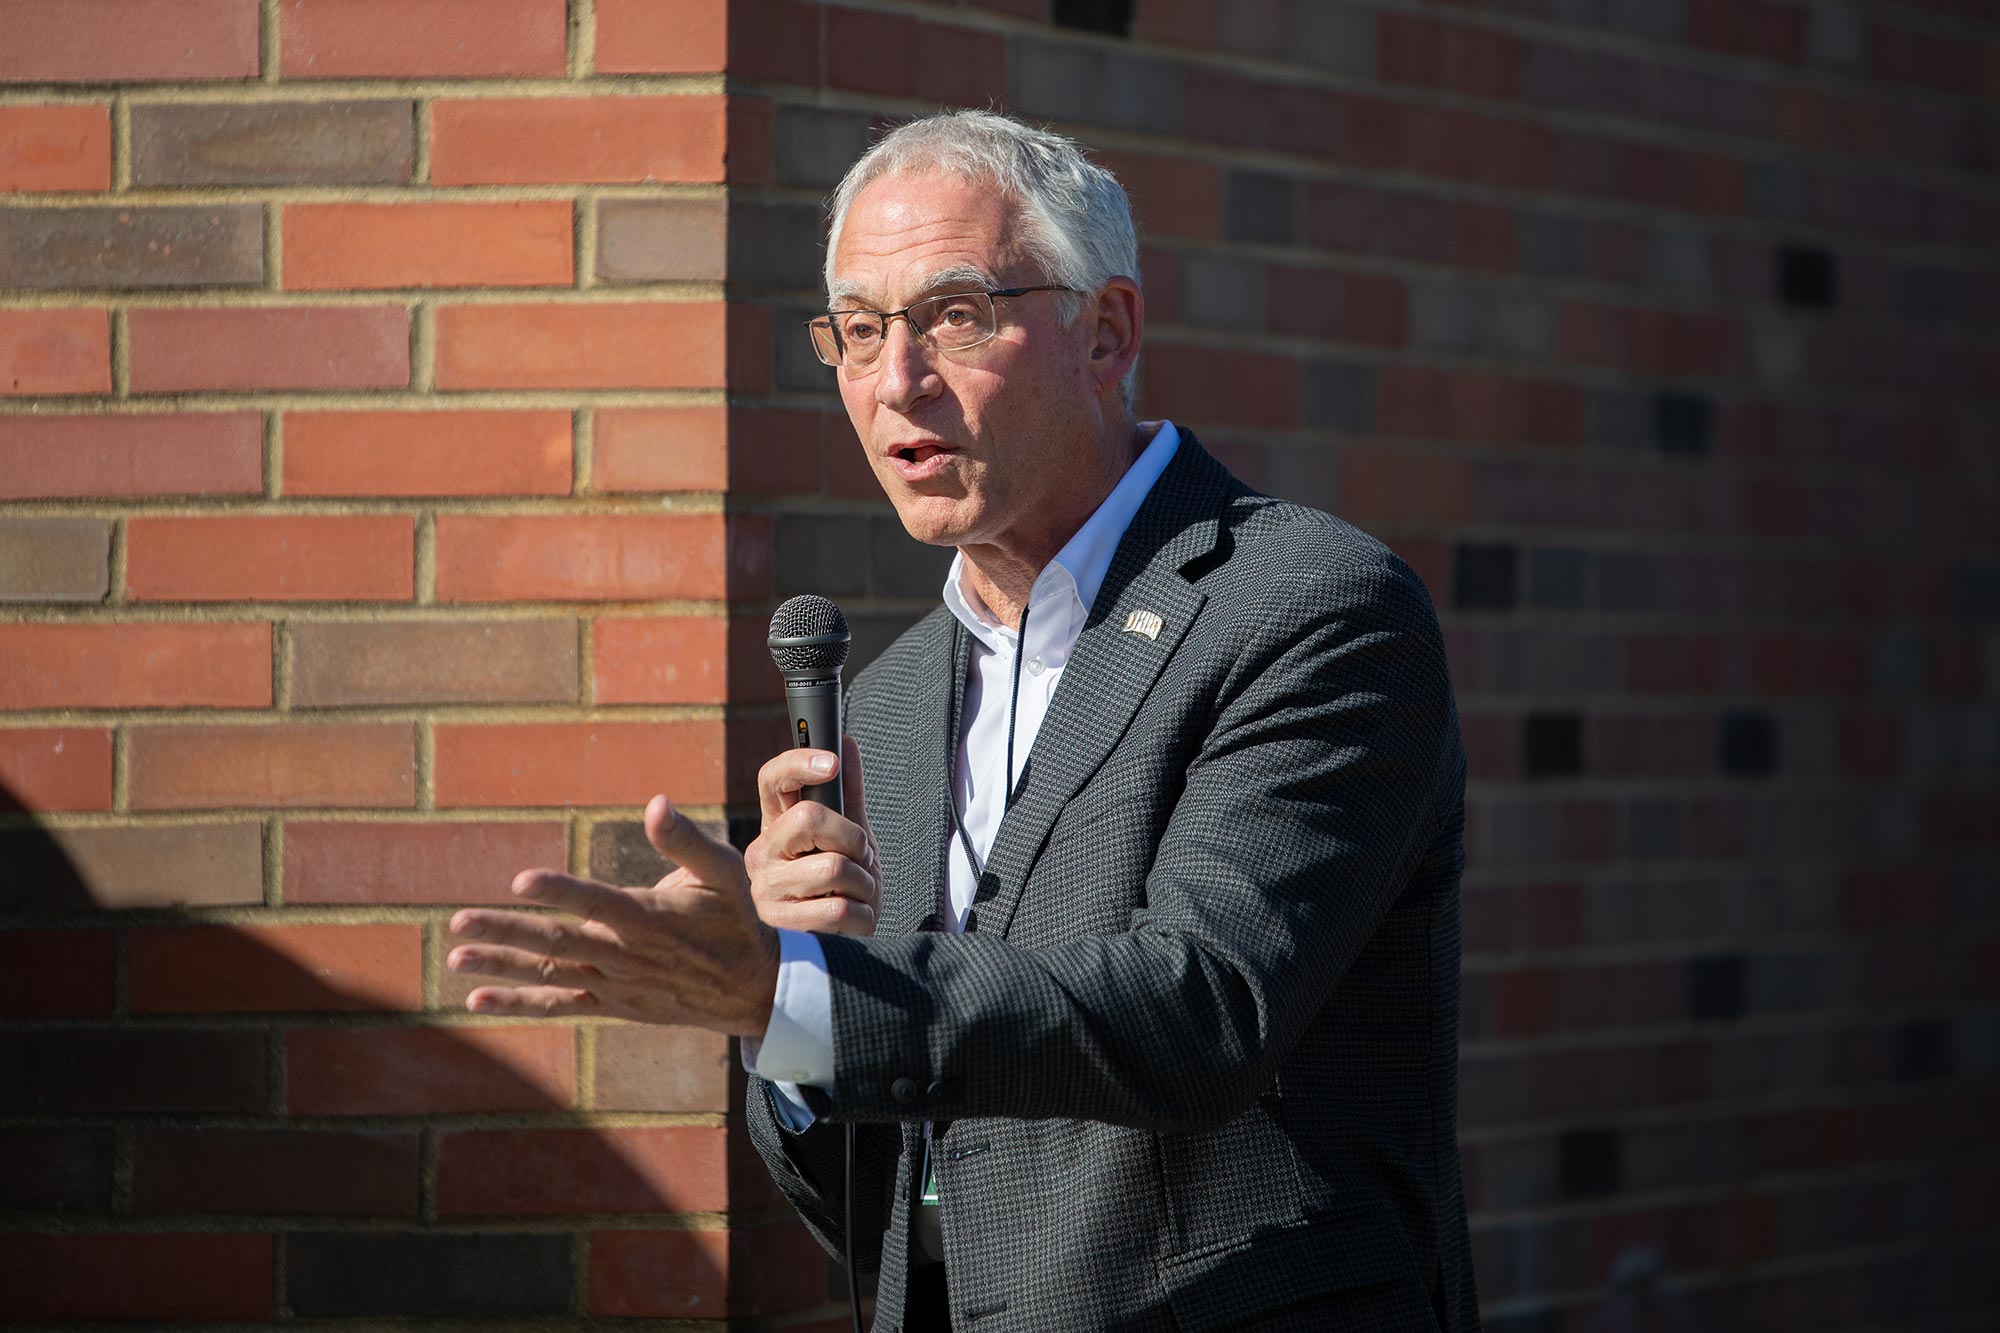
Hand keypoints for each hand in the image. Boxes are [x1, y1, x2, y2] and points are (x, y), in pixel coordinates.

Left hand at [446, 796, 778, 1036]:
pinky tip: (478, 999)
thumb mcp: (726, 872)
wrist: (755, 989)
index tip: (520, 880)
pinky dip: (519, 1003)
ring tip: (457, 956)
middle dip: (506, 931)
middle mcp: (626, 955)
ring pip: (550, 974)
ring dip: (501, 966)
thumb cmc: (738, 920)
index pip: (597, 902)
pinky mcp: (613, 1005)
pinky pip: (560, 1004)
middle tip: (458, 921)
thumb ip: (686, 841)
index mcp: (649, 918)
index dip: (560, 891)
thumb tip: (656, 803)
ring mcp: (616, 985)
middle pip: (558, 943)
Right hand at [744, 734, 880, 936]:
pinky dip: (863, 912)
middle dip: (853, 837)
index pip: (771, 779)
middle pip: (808, 819)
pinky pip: (838, 909)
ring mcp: (766, 889)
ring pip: (832, 867)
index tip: (831, 763)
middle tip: (860, 854)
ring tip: (858, 890)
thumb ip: (847, 792)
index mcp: (775, 823)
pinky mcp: (781, 924)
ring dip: (864, 881)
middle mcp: (761, 852)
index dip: (798, 764)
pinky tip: (856, 915)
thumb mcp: (850, 833)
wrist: (846, 938)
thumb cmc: (844, 880)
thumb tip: (845, 742)